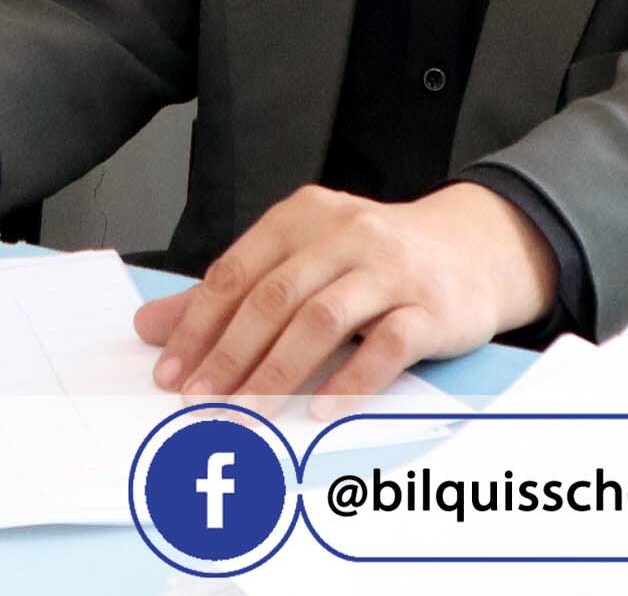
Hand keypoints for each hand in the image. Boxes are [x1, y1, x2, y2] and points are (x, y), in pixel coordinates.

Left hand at [131, 182, 554, 408]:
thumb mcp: (302, 260)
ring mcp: (390, 269)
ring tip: (247, 411)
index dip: (198, 324)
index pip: (236, 272)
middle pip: (273, 297)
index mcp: (301, 216)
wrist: (476, 249)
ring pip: (322, 319)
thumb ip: (228, 294)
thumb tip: (150, 327)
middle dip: (229, 354)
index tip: (171, 371)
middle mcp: (344, 234)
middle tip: (200, 400)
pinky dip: (351, 379)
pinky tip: (321, 410)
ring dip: (278, 371)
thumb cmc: (375, 260)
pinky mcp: (431, 306)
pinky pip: (387, 344)